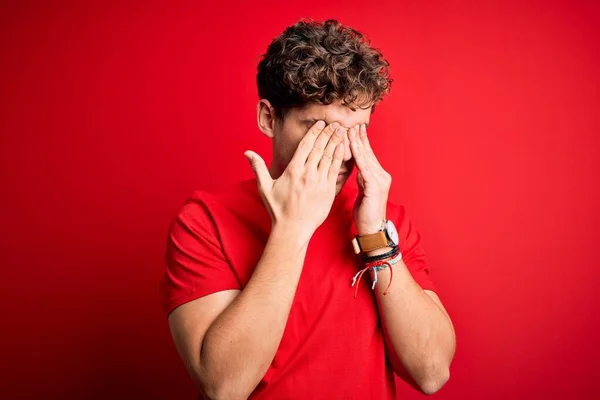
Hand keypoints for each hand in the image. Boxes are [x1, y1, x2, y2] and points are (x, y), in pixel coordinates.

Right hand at [244, 121, 345, 238]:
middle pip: (319, 148)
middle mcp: (307, 174)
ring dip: (336, 142)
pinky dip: (340, 157)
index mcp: (292, 170)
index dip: (314, 132)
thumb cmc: (278, 209)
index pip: (305, 145)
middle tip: (335, 123)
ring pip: (329, 156)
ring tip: (342, 131)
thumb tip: (247, 153)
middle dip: (328, 133)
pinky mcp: (328, 190)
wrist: (292, 229)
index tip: (321, 123)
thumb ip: (258, 167)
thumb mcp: (265, 187)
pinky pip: (335, 170)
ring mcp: (319, 182)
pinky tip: (344, 148)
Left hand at [348, 124, 391, 234]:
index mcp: (378, 176)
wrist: (372, 228)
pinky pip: (364, 168)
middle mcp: (382, 175)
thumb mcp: (363, 191)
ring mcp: (380, 180)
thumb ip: (362, 178)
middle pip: (368, 153)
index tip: (354, 129)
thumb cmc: (365, 212)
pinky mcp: (375, 187)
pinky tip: (352, 147)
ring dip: (358, 143)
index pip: (368, 155)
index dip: (361, 142)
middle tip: (352, 123)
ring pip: (366, 158)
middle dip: (359, 138)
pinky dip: (358, 156)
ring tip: (350, 131)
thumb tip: (356, 166)